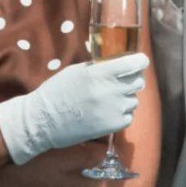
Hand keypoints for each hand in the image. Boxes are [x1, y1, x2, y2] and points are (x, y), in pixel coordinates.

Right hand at [0, 53, 147, 164]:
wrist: (45, 120)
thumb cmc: (57, 91)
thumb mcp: (77, 71)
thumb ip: (99, 66)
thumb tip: (117, 60)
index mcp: (99, 73)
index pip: (133, 63)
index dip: (140, 60)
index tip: (140, 60)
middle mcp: (109, 91)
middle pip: (138, 81)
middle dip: (132, 79)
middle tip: (121, 80)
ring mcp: (113, 110)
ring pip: (134, 100)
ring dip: (125, 98)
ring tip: (107, 99)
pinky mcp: (113, 126)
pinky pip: (128, 116)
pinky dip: (121, 113)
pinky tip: (106, 112)